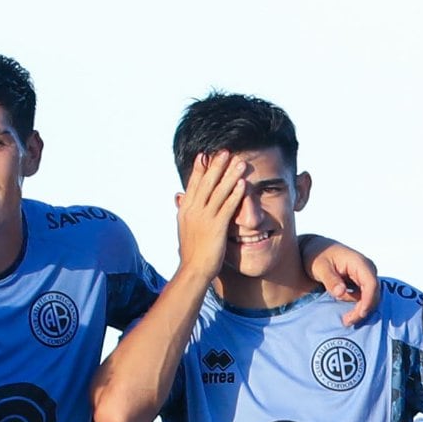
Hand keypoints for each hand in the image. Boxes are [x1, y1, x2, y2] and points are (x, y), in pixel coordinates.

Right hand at [172, 150, 247, 281]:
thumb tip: (178, 196)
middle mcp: (193, 211)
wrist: (193, 270)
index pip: (193, 184)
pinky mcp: (216, 227)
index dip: (199, 169)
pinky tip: (244, 185)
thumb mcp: (183, 227)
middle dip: (216, 166)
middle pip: (206, 183)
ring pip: (218, 192)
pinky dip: (235, 194)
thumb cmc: (191, 252)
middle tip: (225, 151)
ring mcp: (204, 218)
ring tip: (240, 163)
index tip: (205, 154)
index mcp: (185, 210)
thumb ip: (183, 209)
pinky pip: (227, 207)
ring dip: (230, 175)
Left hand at [305, 236, 382, 321]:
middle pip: (373, 293)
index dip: (368, 300)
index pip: (371, 283)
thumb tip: (341, 292)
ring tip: (345, 319)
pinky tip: (347, 314)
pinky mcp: (362, 282)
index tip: (360, 314)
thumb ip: (330, 279)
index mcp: (359, 262)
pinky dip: (358, 306)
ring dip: (360, 310)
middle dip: (362, 309)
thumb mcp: (320, 267)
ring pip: (371, 297)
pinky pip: (366, 297)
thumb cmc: (316, 256)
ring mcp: (366, 275)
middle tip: (347, 321)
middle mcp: (367, 268)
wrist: (315, 249)